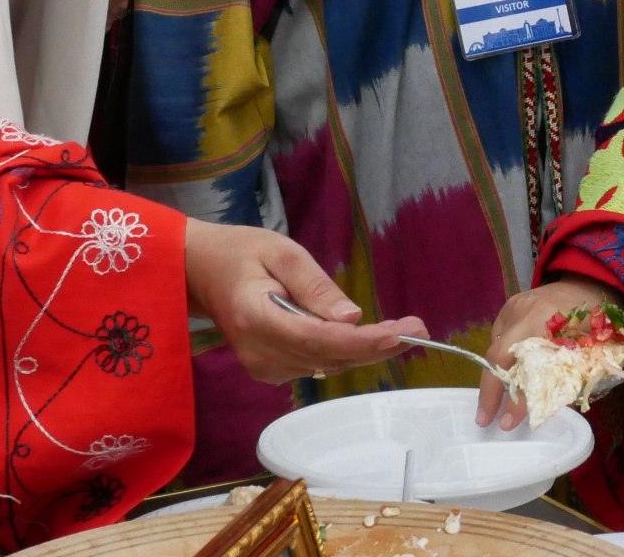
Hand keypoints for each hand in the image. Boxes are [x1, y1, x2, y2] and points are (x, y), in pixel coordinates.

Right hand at [183, 218, 426, 383]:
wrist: (202, 273)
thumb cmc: (242, 252)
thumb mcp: (281, 252)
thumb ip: (315, 286)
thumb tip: (352, 319)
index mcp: (257, 319)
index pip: (318, 339)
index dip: (363, 342)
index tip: (402, 333)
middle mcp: (260, 353)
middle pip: (329, 357)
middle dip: (377, 345)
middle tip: (420, 328)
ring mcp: (263, 368)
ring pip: (328, 364)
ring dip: (367, 349)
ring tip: (406, 328)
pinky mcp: (271, 371)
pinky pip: (318, 363)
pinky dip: (346, 351)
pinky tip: (371, 336)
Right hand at [475, 277, 621, 430]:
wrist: (591, 283)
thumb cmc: (597, 319)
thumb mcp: (589, 349)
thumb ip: (565, 375)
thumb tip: (542, 408)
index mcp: (548, 322)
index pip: (522, 364)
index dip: (515, 397)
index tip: (509, 423)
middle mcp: (524, 311)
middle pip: (497, 355)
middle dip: (489, 391)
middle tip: (485, 419)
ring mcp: (514, 306)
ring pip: (496, 347)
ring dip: (495, 375)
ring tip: (493, 402)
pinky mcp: (510, 305)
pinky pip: (500, 337)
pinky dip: (503, 358)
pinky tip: (508, 372)